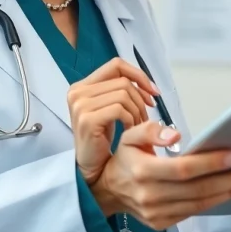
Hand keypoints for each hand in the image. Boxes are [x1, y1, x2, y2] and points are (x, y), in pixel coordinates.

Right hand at [68, 58, 160, 184]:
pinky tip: (129, 130)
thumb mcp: (111, 109)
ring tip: (136, 125)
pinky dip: (130, 119)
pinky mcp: (87, 119)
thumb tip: (151, 88)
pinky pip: (120, 109)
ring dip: (137, 111)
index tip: (152, 91)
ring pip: (124, 94)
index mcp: (82, 86)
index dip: (138, 75)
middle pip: (123, 81)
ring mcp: (80, 105)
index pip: (117, 65)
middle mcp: (78, 92)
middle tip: (143, 117)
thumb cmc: (101, 138)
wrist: (90, 166)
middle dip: (140, 99)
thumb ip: (123, 92)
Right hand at [90, 121, 230, 230]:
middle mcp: (149, 196)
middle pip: (198, 189)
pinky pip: (194, 213)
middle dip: (230, 180)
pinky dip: (215, 203)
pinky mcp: (162, 223)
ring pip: (199, 204)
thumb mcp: (129, 136)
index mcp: (142, 171)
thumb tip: (175, 136)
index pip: (184, 169)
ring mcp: (156, 213)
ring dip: (228, 193)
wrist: (107, 191)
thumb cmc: (124, 159)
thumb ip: (151, 130)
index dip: (211, 163)